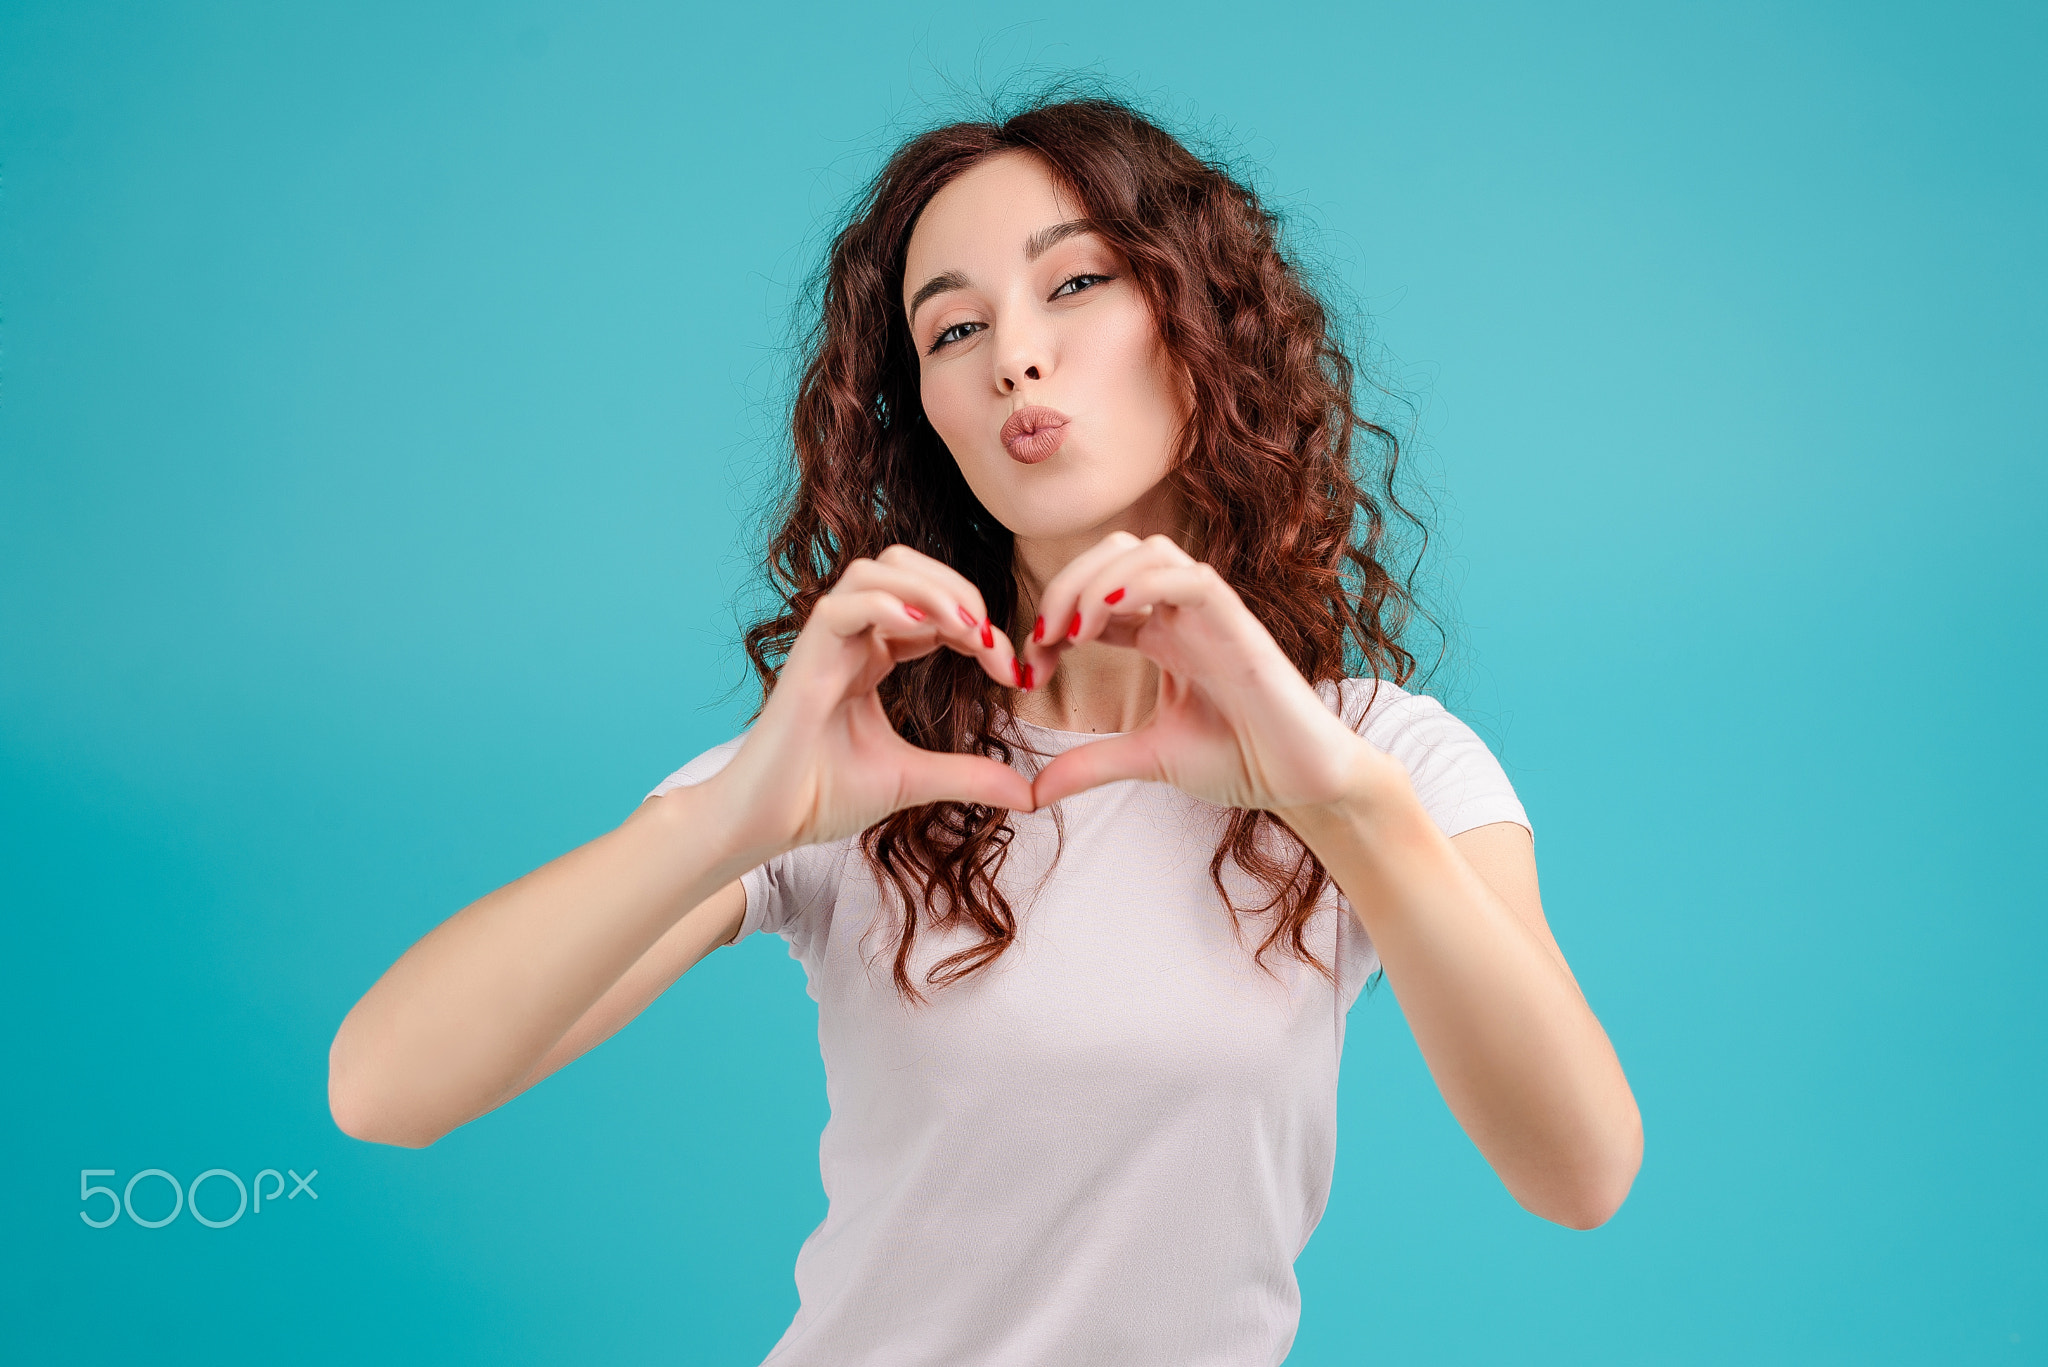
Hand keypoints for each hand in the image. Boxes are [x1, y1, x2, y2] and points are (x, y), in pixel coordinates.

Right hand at [711, 546, 1034, 851]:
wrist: (768, 823)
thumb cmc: (822, 796)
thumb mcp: (915, 780)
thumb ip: (969, 776)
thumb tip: (1030, 794)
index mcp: (871, 655)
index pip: (931, 605)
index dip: (975, 624)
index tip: (1010, 671)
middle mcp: (850, 637)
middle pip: (904, 566)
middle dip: (957, 590)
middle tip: (989, 641)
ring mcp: (826, 642)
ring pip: (875, 571)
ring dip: (930, 590)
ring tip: (966, 632)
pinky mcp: (807, 656)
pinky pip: (844, 603)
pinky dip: (887, 604)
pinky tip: (923, 632)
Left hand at [1023, 533, 1406, 814]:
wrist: (1300, 783)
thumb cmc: (1240, 760)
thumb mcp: (1146, 759)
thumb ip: (1090, 765)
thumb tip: (1032, 793)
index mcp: (1162, 634)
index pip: (1096, 594)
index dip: (1055, 617)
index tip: (1031, 666)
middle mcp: (1183, 613)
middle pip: (1114, 553)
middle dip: (1067, 584)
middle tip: (1042, 640)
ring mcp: (1212, 614)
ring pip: (1150, 550)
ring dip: (1098, 580)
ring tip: (1072, 632)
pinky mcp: (1241, 625)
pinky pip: (1193, 578)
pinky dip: (1144, 583)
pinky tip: (1106, 618)